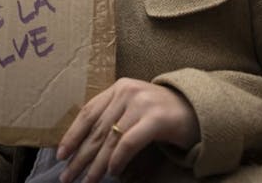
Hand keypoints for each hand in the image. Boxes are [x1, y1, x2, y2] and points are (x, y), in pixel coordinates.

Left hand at [56, 78, 198, 182]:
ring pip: (111, 139)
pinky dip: (118, 159)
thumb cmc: (163, 114)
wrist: (200, 110)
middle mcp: (127, 91)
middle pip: (97, 129)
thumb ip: (113, 116)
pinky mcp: (156, 118)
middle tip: (67, 176)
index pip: (88, 112)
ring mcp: (142, 103)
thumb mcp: (134, 108)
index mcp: (119, 87)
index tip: (60, 154)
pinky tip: (112, 173)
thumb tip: (84, 145)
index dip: (72, 134)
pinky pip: (129, 142)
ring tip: (88, 180)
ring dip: (97, 164)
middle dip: (80, 156)